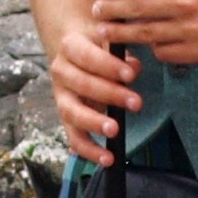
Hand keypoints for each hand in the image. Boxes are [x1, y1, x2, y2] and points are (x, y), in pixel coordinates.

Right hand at [49, 18, 140, 161]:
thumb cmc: (98, 43)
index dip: (108, 66)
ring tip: (115, 131)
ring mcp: (61, 96)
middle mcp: (61, 71)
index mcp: (71, 46)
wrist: (76, 48)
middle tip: (136, 103)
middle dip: (110, 95)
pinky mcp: (66, 117)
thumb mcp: (109, 38)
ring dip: (94, 123)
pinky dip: (88, 150)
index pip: (88, 56)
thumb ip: (121, 51)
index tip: (131, 75)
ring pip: (72, 112)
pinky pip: (74, 136)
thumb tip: (133, 66)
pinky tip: (106, 159)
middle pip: (82, 84)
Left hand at [91, 0, 197, 67]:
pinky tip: (147, 42)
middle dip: (110, 11)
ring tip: (107, 31)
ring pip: (146, 34)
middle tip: (96, 12)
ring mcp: (195, 30)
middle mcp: (187, 3)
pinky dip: (153, 48)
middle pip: (135, 9)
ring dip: (122, 33)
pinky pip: (165, 52)